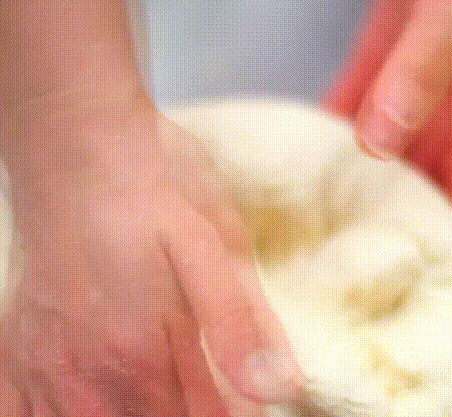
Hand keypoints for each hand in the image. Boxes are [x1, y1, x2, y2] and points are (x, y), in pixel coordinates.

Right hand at [0, 100, 301, 415]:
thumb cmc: (148, 189)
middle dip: (185, 411)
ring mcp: (46, 367)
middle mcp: (88, 374)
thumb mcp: (212, 247)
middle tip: (203, 379)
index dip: (227, 413)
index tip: (236, 398)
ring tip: (161, 381)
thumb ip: (242, 327)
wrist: (78, 146)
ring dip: (133, 412)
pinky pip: (23, 415)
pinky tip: (94, 393)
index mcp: (144, 353)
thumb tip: (283, 387)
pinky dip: (61, 414)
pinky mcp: (18, 349)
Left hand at [324, 0, 451, 241]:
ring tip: (319, 217)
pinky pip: (356, 100)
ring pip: (384, 151)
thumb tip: (379, 143)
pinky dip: (332, 125)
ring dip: (354, 179)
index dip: (450, 251)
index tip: (416, 288)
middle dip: (391, 226)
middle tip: (348, 262)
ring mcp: (417, 82)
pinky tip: (307, 145)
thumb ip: (423, 71)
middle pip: (421, 190)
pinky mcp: (388, 50)